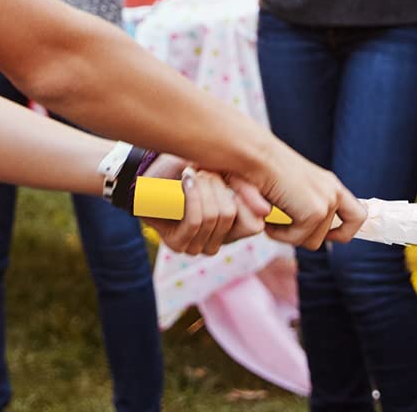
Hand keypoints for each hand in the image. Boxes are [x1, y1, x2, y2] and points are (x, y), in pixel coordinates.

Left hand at [141, 158, 261, 256]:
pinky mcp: (178, 243)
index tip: (230, 176)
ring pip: (213, 216)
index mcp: (232, 227)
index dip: (246, 198)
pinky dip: (192, 195)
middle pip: (231, 214)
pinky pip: (195, 220)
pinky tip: (186, 180)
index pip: (254, 225)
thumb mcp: (221, 172)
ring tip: (192, 173)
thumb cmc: (187, 170)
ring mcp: (197, 245)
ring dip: (202, 186)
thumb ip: (245, 189)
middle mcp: (217, 241)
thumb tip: (266, 211)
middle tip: (203, 170)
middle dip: (217, 183)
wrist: (149, 172)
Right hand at [248, 143, 366, 250]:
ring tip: (273, 217)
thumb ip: (307, 205)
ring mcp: (327, 201)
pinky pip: (297, 239)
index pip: (358, 215)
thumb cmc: (266, 171)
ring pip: (313, 241)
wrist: (259, 156)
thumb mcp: (294, 188)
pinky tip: (268, 219)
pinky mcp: (315, 212)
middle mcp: (333, 191)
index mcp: (330, 184)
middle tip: (287, 226)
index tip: (328, 237)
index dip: (346, 231)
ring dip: (290, 235)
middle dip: (309, 236)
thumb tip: (317, 231)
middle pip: (336, 236)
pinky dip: (279, 234)